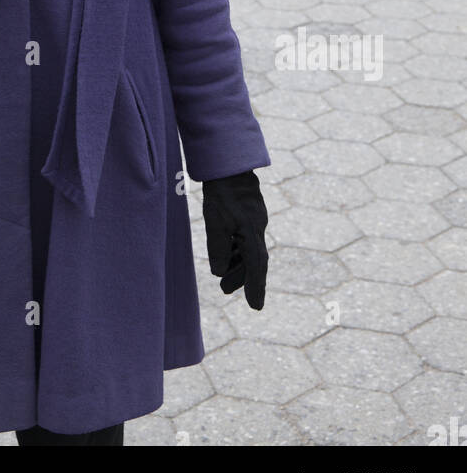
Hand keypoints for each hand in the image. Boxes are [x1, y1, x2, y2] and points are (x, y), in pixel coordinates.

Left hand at [201, 169, 267, 309]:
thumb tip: (219, 273)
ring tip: (223, 276)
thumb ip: (218, 248)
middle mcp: (258, 228)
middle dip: (243, 278)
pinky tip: (226, 253)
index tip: (256, 306)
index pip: (256, 266)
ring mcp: (256, 220)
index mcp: (252, 232)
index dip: (256, 287)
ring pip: (250, 249)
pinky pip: (247, 238)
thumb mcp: (215, 222)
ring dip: (238, 264)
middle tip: (226, 291)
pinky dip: (237, 250)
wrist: (230, 166)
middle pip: (254, 260)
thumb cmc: (221, 193)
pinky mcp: (251, 214)